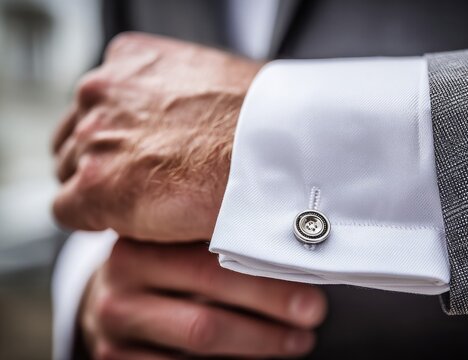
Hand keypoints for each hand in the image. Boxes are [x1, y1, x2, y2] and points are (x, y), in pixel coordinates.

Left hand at [52, 32, 260, 240]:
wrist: (272, 150)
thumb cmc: (259, 120)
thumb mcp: (208, 81)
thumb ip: (172, 94)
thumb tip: (172, 121)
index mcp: (127, 59)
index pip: (96, 107)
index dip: (116, 142)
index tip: (138, 160)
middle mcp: (102, 91)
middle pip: (76, 138)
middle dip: (102, 163)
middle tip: (143, 184)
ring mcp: (95, 136)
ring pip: (70, 174)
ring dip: (99, 192)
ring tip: (147, 204)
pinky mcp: (97, 185)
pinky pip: (68, 211)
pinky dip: (95, 222)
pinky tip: (134, 222)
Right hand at [80, 239, 326, 358]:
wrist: (114, 300)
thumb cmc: (162, 269)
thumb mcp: (176, 247)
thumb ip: (215, 246)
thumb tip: (290, 253)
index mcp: (138, 246)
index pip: (210, 264)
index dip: (264, 279)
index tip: (309, 287)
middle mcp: (119, 285)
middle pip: (207, 309)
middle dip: (269, 311)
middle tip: (313, 315)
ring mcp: (115, 328)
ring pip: (201, 340)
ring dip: (259, 344)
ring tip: (297, 341)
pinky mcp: (115, 359)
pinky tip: (258, 357)